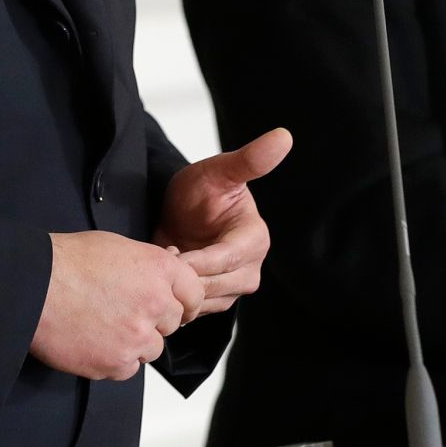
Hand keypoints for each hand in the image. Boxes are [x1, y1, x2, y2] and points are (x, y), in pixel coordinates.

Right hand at [30, 231, 202, 380]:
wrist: (35, 287)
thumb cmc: (68, 261)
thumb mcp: (118, 247)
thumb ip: (149, 265)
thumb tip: (165, 273)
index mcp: (160, 269)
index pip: (194, 293)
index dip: (184, 302)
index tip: (177, 308)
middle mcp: (156, 303)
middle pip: (171, 324)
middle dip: (153, 320)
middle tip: (124, 312)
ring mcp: (138, 337)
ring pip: (151, 349)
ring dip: (134, 342)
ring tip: (104, 326)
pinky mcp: (117, 363)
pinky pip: (128, 368)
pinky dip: (114, 360)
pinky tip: (94, 341)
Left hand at [152, 128, 291, 314]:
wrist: (180, 212)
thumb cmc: (200, 188)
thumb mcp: (219, 171)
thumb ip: (249, 160)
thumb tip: (284, 135)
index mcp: (255, 238)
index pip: (226, 259)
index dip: (197, 258)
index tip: (171, 249)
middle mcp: (250, 268)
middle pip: (215, 285)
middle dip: (185, 273)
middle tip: (161, 253)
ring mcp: (233, 288)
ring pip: (204, 302)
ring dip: (178, 286)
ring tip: (162, 261)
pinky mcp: (216, 302)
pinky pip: (195, 311)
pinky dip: (177, 298)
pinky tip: (166, 276)